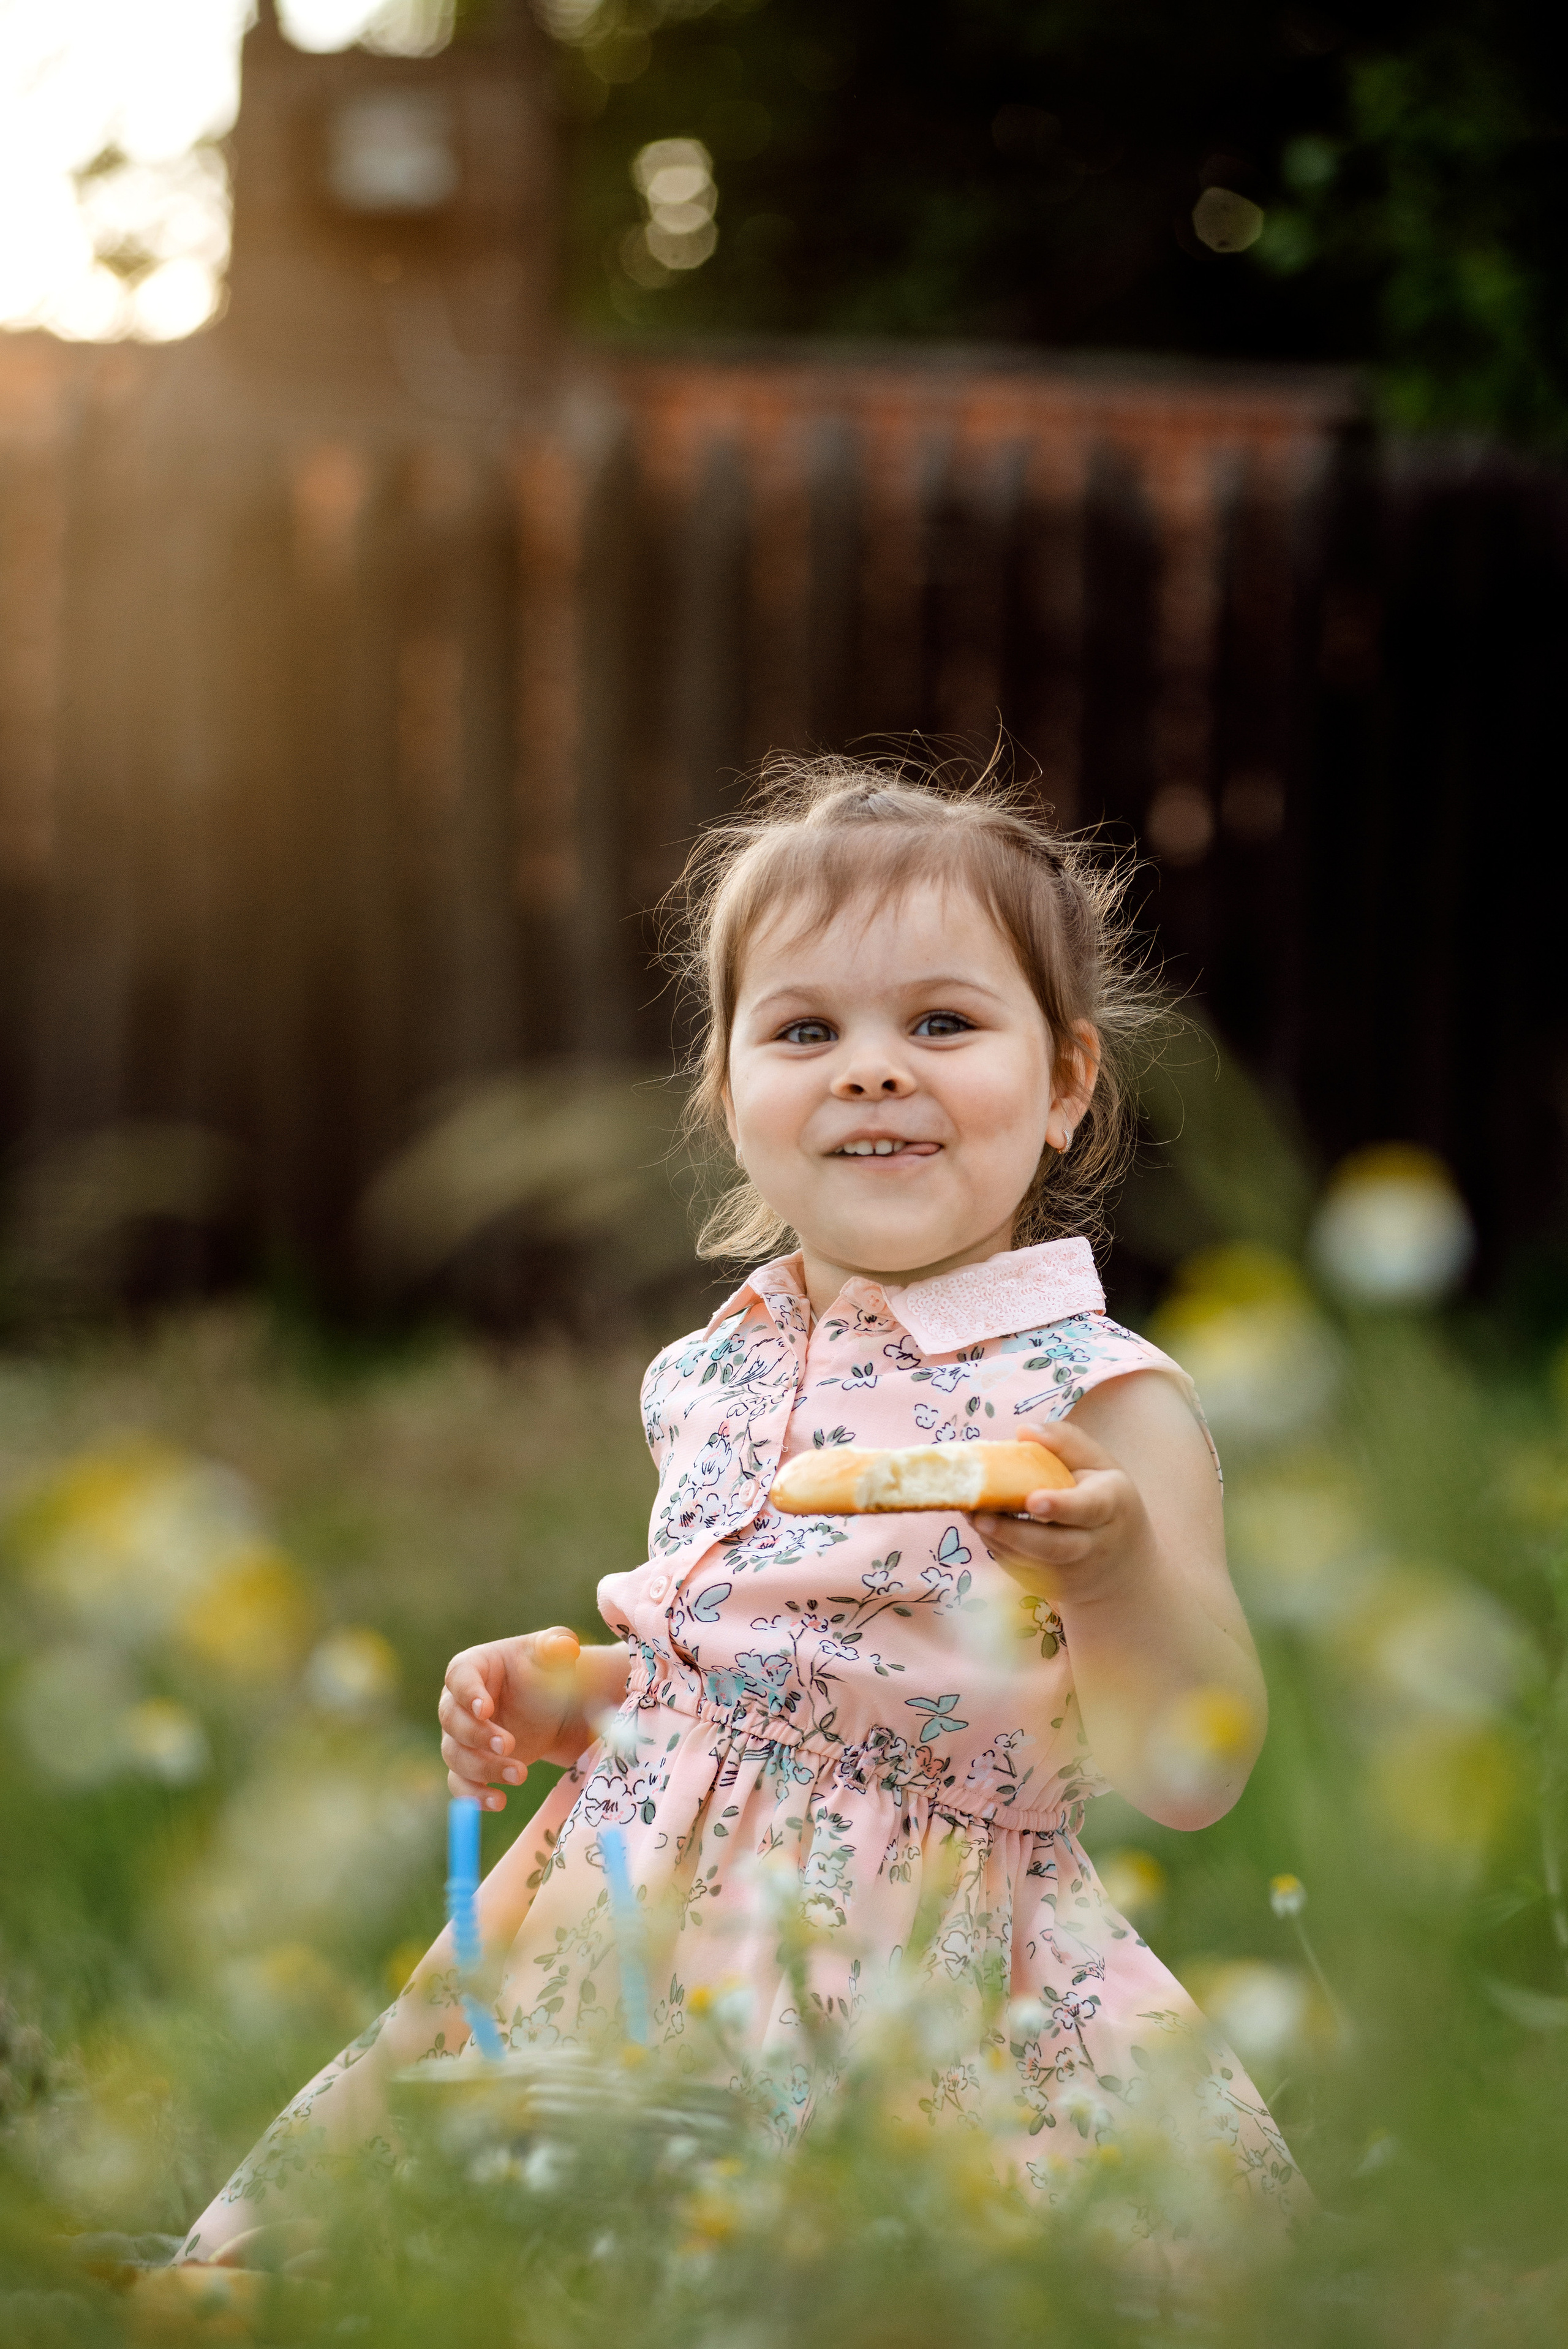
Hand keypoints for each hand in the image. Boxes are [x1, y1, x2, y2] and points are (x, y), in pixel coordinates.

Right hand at [439, 1627, 581, 1810]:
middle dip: (477, 1736)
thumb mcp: (554, 1654)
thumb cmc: (546, 1672)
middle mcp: (457, 1703)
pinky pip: (459, 1783)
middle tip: (510, 1745)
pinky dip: (474, 1796)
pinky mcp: (470, 1764)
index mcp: (472, 1667)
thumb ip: (557, 1645)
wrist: (551, 1708)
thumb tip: (564, 1646)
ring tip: (520, 1774)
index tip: (486, 1709)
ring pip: (455, 1755)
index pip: (459, 1677)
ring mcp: (460, 1736)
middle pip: (451, 1720)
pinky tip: (499, 1801)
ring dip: (483, 1769)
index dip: (468, 1694)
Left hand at [972, 1418, 1155, 1610]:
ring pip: (1030, 1561)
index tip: (1033, 1501)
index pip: (1087, 1508)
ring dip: (996, 1538)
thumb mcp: (1098, 1464)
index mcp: (1111, 1506)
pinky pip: (1018, 1568)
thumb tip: (1023, 1430)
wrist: (1120, 1563)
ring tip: (970, 1513)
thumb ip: (1065, 1442)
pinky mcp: (1050, 1587)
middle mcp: (1094, 1545)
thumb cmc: (1104, 1499)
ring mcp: (1072, 1572)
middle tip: (980, 1517)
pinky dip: (996, 1546)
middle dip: (1015, 1533)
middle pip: (1054, 1546)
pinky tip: (982, 1524)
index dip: (1060, 1506)